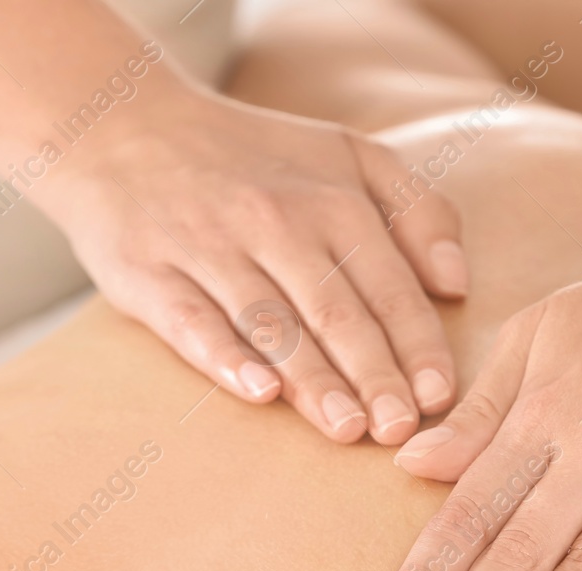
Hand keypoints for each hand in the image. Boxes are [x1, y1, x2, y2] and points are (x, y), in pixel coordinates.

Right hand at [40, 86, 466, 443]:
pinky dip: (226, 357)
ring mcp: (208, 247)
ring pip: (271, 323)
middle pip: (335, 310)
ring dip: (312, 378)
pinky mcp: (148, 273)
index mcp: (332, 199)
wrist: (124, 128)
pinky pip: (192, 321)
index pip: (388, 285)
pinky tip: (259, 393)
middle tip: (401, 431)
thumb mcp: (348, 155)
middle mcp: (274, 221)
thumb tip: (457, 283)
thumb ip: (417, 210)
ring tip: (347, 429)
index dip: (418, 344)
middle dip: (374, 374)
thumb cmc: (258, 160)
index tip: (441, 398)